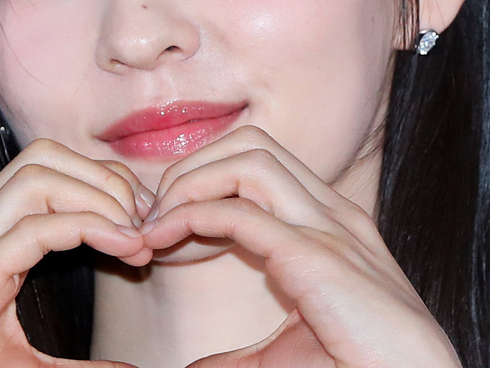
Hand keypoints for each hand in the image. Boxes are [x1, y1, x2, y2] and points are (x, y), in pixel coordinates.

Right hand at [0, 139, 153, 367]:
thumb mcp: (19, 366)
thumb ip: (72, 366)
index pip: (44, 171)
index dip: (100, 185)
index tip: (141, 229)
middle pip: (42, 156)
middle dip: (103, 176)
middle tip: (145, 222)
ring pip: (37, 174)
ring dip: (99, 195)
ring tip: (135, 236)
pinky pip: (35, 228)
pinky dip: (88, 227)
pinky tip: (122, 248)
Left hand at [141, 126, 462, 367]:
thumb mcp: (292, 352)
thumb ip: (243, 356)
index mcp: (333, 224)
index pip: (259, 164)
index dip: (205, 181)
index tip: (166, 225)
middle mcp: (332, 213)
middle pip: (251, 143)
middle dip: (193, 167)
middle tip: (156, 214)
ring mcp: (328, 228)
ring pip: (247, 157)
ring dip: (190, 181)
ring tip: (158, 223)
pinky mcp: (315, 257)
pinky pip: (239, 212)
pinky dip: (191, 216)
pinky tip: (164, 240)